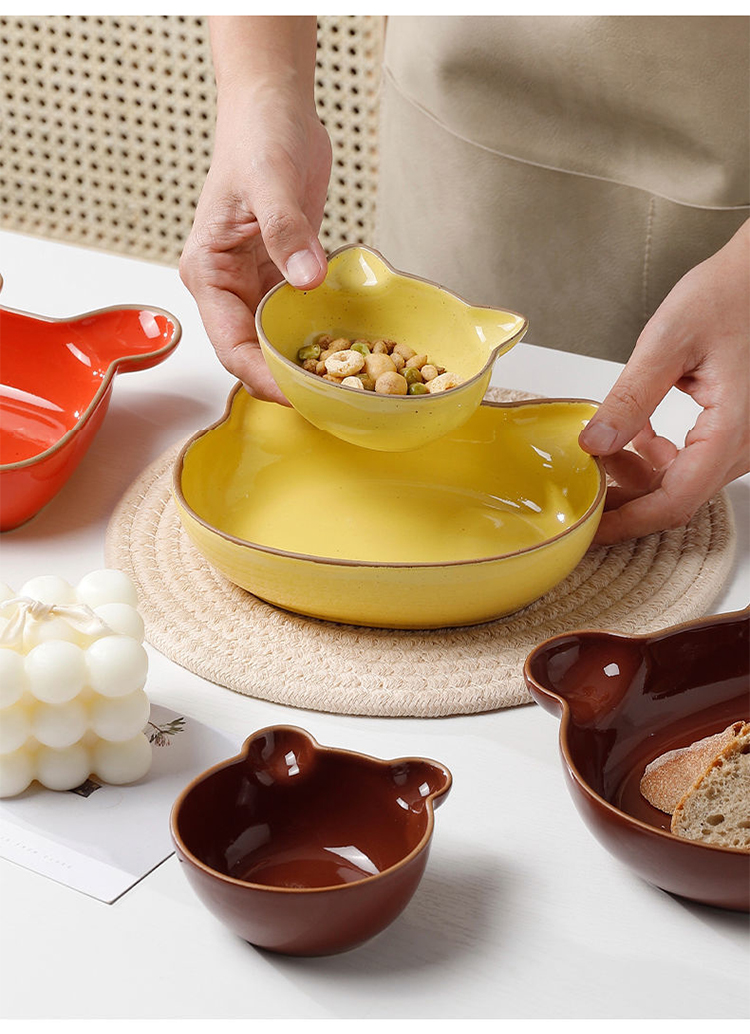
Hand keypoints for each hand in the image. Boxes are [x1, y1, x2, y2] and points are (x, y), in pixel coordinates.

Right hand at [180, 81, 331, 402]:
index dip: (263, 378)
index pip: (231, 345)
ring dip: (304, 364)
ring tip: (342, 388)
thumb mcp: (272, 182)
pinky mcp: (281, 276)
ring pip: (275, 341)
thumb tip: (304, 282)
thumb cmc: (259, 137)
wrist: (275, 109)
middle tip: (331, 402)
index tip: (299, 396)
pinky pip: (297, 319)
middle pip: (252, 353)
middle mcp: (227, 287)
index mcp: (208, 273)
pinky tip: (347, 353)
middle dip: (286, 381)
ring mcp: (254, 284)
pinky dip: (318, 337)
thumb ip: (286, 232)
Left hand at [579, 220, 748, 543]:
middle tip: (583, 486)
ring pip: (685, 482)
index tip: (591, 532)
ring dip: (641, 474)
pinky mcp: (738, 429)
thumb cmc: (730, 293)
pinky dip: (660, 457)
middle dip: (627, 497)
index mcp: (733, 429)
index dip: (628, 522)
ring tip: (606, 447)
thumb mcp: (668, 342)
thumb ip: (631, 398)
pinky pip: (695, 461)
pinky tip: (638, 433)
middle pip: (679, 497)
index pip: (675, 501)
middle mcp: (747, 443)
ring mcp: (746, 439)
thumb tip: (596, 444)